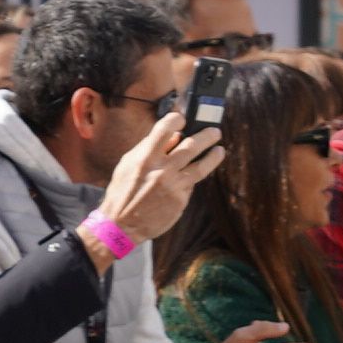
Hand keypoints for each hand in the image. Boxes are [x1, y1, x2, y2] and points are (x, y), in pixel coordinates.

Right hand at [96, 113, 220, 245]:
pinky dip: (194, 176)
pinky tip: (197, 172)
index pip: (164, 130)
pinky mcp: (181, 200)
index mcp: (145, 158)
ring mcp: (173, 186)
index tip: (183, 118)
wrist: (122, 224)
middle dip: (206, 136)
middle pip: (191, 146)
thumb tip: (174, 136)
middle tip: (215, 132)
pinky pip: (191, 184)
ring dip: (213, 156)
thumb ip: (149, 148)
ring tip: (220, 150)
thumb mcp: (129, 164)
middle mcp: (162, 170)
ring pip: (201, 166)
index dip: (176, 120)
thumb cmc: (123, 191)